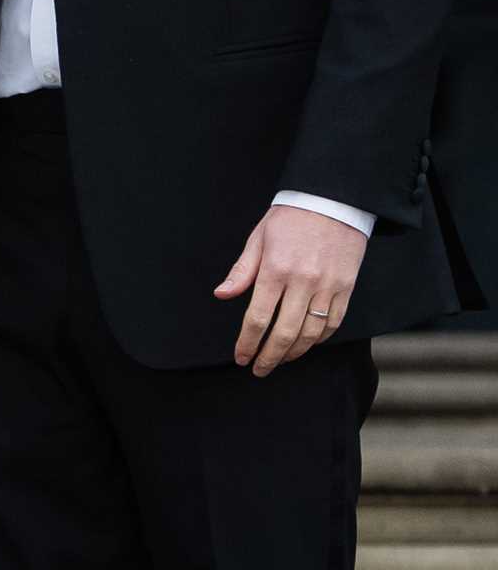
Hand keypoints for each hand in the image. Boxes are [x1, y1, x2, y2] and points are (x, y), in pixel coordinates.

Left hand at [215, 206, 367, 376]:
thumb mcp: (259, 238)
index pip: (258, 317)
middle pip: (284, 332)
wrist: (332, 200)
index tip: (241, 357)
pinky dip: (318, 339)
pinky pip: (333, 323)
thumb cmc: (290, 218)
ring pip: (310, 333)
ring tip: (279, 360)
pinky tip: (306, 344)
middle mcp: (302, 281)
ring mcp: (327, 287)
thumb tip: (222, 295)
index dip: (248, 342)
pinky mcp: (346, 288)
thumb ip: (241, 270)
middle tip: (258, 369)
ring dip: (293, 352)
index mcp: (275, 268)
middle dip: (269, 356)